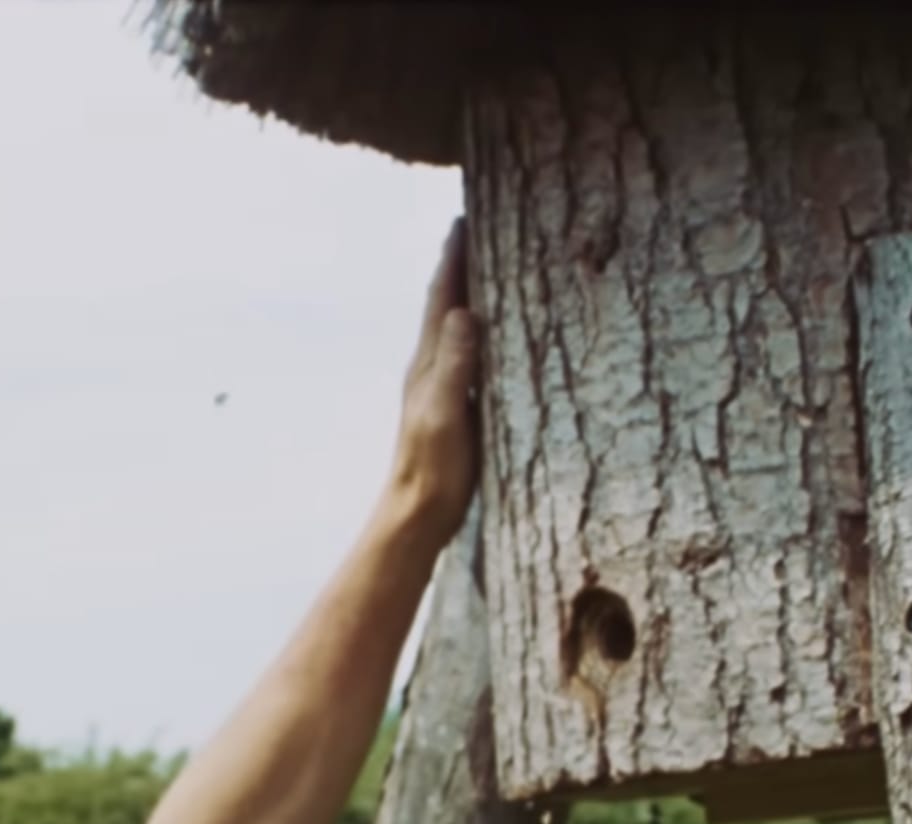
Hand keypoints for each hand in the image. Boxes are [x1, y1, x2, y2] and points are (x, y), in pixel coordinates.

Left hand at [387, 218, 479, 545]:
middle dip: (461, 266)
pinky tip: (493, 336)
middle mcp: (431, 370)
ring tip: (487, 267)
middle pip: (447, 305)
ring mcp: (443, 389)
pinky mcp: (457, 409)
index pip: (442, 299)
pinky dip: (483, 332)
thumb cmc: (432, 470)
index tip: (463, 218)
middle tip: (477, 227)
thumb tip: (465, 313)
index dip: (453, 259)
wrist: (417, 516)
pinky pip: (472, 356)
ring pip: (458, 328)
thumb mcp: (443, 416)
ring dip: (470, 295)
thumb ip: (454, 367)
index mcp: (427, 365)